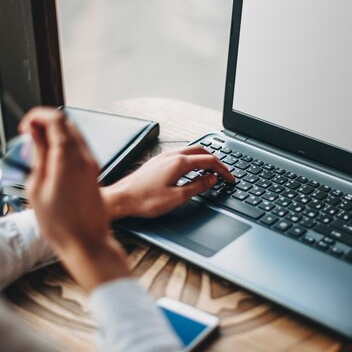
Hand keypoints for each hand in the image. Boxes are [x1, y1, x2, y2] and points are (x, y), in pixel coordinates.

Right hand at [20, 108, 129, 291]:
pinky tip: (51, 159)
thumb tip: (35, 133)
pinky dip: (64, 144)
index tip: (25, 126)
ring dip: (55, 133)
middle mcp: (84, 156)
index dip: (37, 116)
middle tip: (28, 136)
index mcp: (68, 158)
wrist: (86, 242)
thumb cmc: (60, 223)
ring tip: (37, 149)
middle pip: (67, 122)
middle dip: (45, 122)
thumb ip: (38, 154)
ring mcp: (92, 163)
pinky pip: (79, 147)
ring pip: (74, 133)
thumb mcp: (37, 187)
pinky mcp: (94, 171)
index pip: (56, 118)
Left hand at [101, 145, 234, 219]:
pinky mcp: (157, 161)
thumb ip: (197, 186)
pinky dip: (192, 160)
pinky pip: (180, 154)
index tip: (230, 178)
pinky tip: (191, 170)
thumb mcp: (177, 197)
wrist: (121, 199)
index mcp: (179, 163)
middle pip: (201, 151)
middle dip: (216, 161)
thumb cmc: (145, 200)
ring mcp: (163, 157)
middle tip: (224, 173)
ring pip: (190, 151)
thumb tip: (212, 179)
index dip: (223, 170)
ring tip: (211, 171)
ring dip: (204, 158)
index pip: (209, 160)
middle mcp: (171, 155)